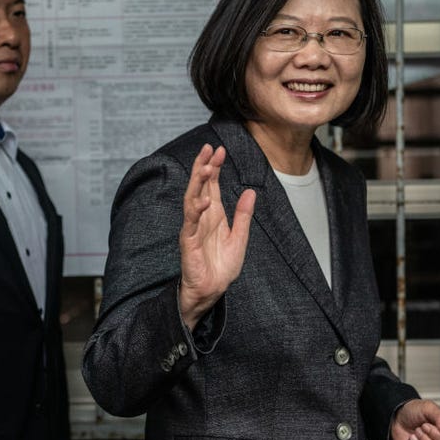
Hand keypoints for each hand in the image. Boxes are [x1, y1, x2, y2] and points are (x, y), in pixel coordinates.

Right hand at [178, 144, 255, 329]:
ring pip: (192, 199)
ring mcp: (193, 228)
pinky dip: (196, 210)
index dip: (214, 167)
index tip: (219, 150)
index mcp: (214, 215)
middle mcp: (202, 217)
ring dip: (197, 183)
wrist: (212, 291)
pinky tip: (204, 200)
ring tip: (206, 167)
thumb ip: (243, 215)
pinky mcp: (189, 242)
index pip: (211, 185)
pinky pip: (191, 223)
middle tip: (209, 149)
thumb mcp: (239, 238)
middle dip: (203, 167)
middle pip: (199, 186)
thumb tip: (251, 191)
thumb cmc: (221, 267)